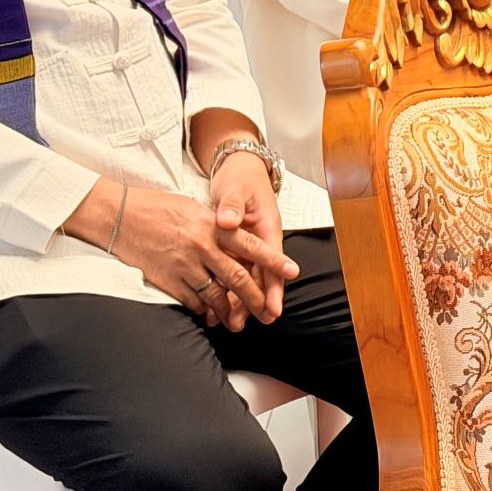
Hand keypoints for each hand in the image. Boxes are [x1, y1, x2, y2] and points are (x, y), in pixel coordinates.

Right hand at [90, 181, 295, 330]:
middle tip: (269, 313)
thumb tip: (238, 241)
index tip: (292, 271)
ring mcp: (185, 264)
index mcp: (214, 225)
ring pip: (217, 295)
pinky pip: (193, 300)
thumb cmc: (159, 208)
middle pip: (238, 278)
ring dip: (229, 311)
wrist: (121, 216)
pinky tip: (209, 314)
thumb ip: (218, 227)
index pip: (251, 245)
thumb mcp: (195, 209)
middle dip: (256, 298)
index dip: (274, 260)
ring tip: (237, 322)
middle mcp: (203, 246)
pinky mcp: (168, 279)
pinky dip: (204, 309)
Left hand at [211, 149, 289, 321]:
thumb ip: (231, 205)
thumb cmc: (240, 177)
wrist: (239, 167)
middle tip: (248, 323)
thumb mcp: (236, 189)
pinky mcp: (237, 246)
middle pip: (260, 275)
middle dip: (256, 301)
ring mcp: (249, 244)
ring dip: (241, 298)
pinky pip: (236, 270)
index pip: (271, 261)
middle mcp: (261, 239)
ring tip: (231, 321)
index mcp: (267, 226)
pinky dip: (229, 286)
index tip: (272, 308)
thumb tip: (227, 221)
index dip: (273, 287)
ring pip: (248, 276)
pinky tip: (219, 303)